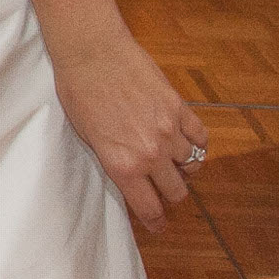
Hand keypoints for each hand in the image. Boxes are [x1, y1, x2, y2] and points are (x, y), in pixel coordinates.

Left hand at [51, 31, 205, 230]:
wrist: (91, 52)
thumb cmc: (77, 92)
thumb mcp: (85, 136)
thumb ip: (112, 160)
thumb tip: (126, 176)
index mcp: (122, 164)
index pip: (148, 206)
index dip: (155, 220)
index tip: (158, 225)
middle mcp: (150, 153)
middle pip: (176, 191)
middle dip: (170, 196)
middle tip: (164, 193)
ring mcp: (169, 131)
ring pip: (192, 165)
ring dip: (185, 169)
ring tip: (176, 165)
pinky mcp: (180, 108)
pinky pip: (200, 138)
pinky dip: (198, 145)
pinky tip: (189, 145)